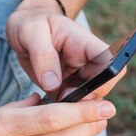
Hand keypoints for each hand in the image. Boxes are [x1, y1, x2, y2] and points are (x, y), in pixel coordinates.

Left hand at [6, 0, 124, 97]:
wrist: (23, 28)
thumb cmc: (30, 23)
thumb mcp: (31, 32)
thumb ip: (42, 55)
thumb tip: (52, 84)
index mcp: (86, 44)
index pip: (111, 62)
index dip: (105, 80)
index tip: (81, 90)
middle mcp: (87, 62)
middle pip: (103, 88)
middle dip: (84, 100)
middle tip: (60, 98)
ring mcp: (78, 77)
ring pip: (88, 101)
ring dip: (71, 108)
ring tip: (48, 103)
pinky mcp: (66, 89)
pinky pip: (71, 106)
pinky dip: (60, 112)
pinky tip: (43, 107)